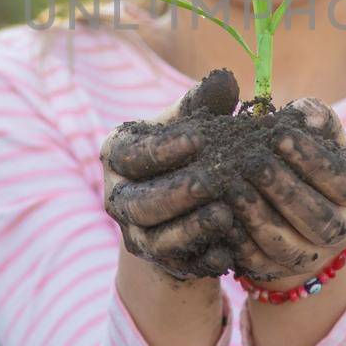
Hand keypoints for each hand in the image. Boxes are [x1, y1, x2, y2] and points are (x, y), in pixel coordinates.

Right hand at [99, 69, 240, 280]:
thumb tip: (224, 80)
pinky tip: (228, 251)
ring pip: (156, 238)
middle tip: (212, 180)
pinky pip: (179, 265)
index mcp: (117, 156)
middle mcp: (118, 198)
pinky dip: (203, 259)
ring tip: (224, 214)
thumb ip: (203, 104)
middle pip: (140, 202)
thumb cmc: (190, 149)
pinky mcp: (160, 262)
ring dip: (190, 228)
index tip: (199, 137)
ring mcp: (136, 234)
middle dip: (176, 193)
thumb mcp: (193, 124)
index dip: (163, 148)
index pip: (131, 155)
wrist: (188, 200)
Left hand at [221, 97, 345, 284]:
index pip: (344, 178)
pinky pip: (262, 262)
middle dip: (284, 190)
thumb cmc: (308, 157)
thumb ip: (315, 118)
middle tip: (253, 163)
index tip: (278, 134)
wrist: (298, 209)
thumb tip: (302, 113)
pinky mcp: (284, 272)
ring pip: (290, 246)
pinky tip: (222, 218)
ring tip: (232, 188)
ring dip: (259, 217)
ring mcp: (317, 257)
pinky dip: (241, 242)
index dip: (312, 158)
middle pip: (319, 217)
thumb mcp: (320, 134)